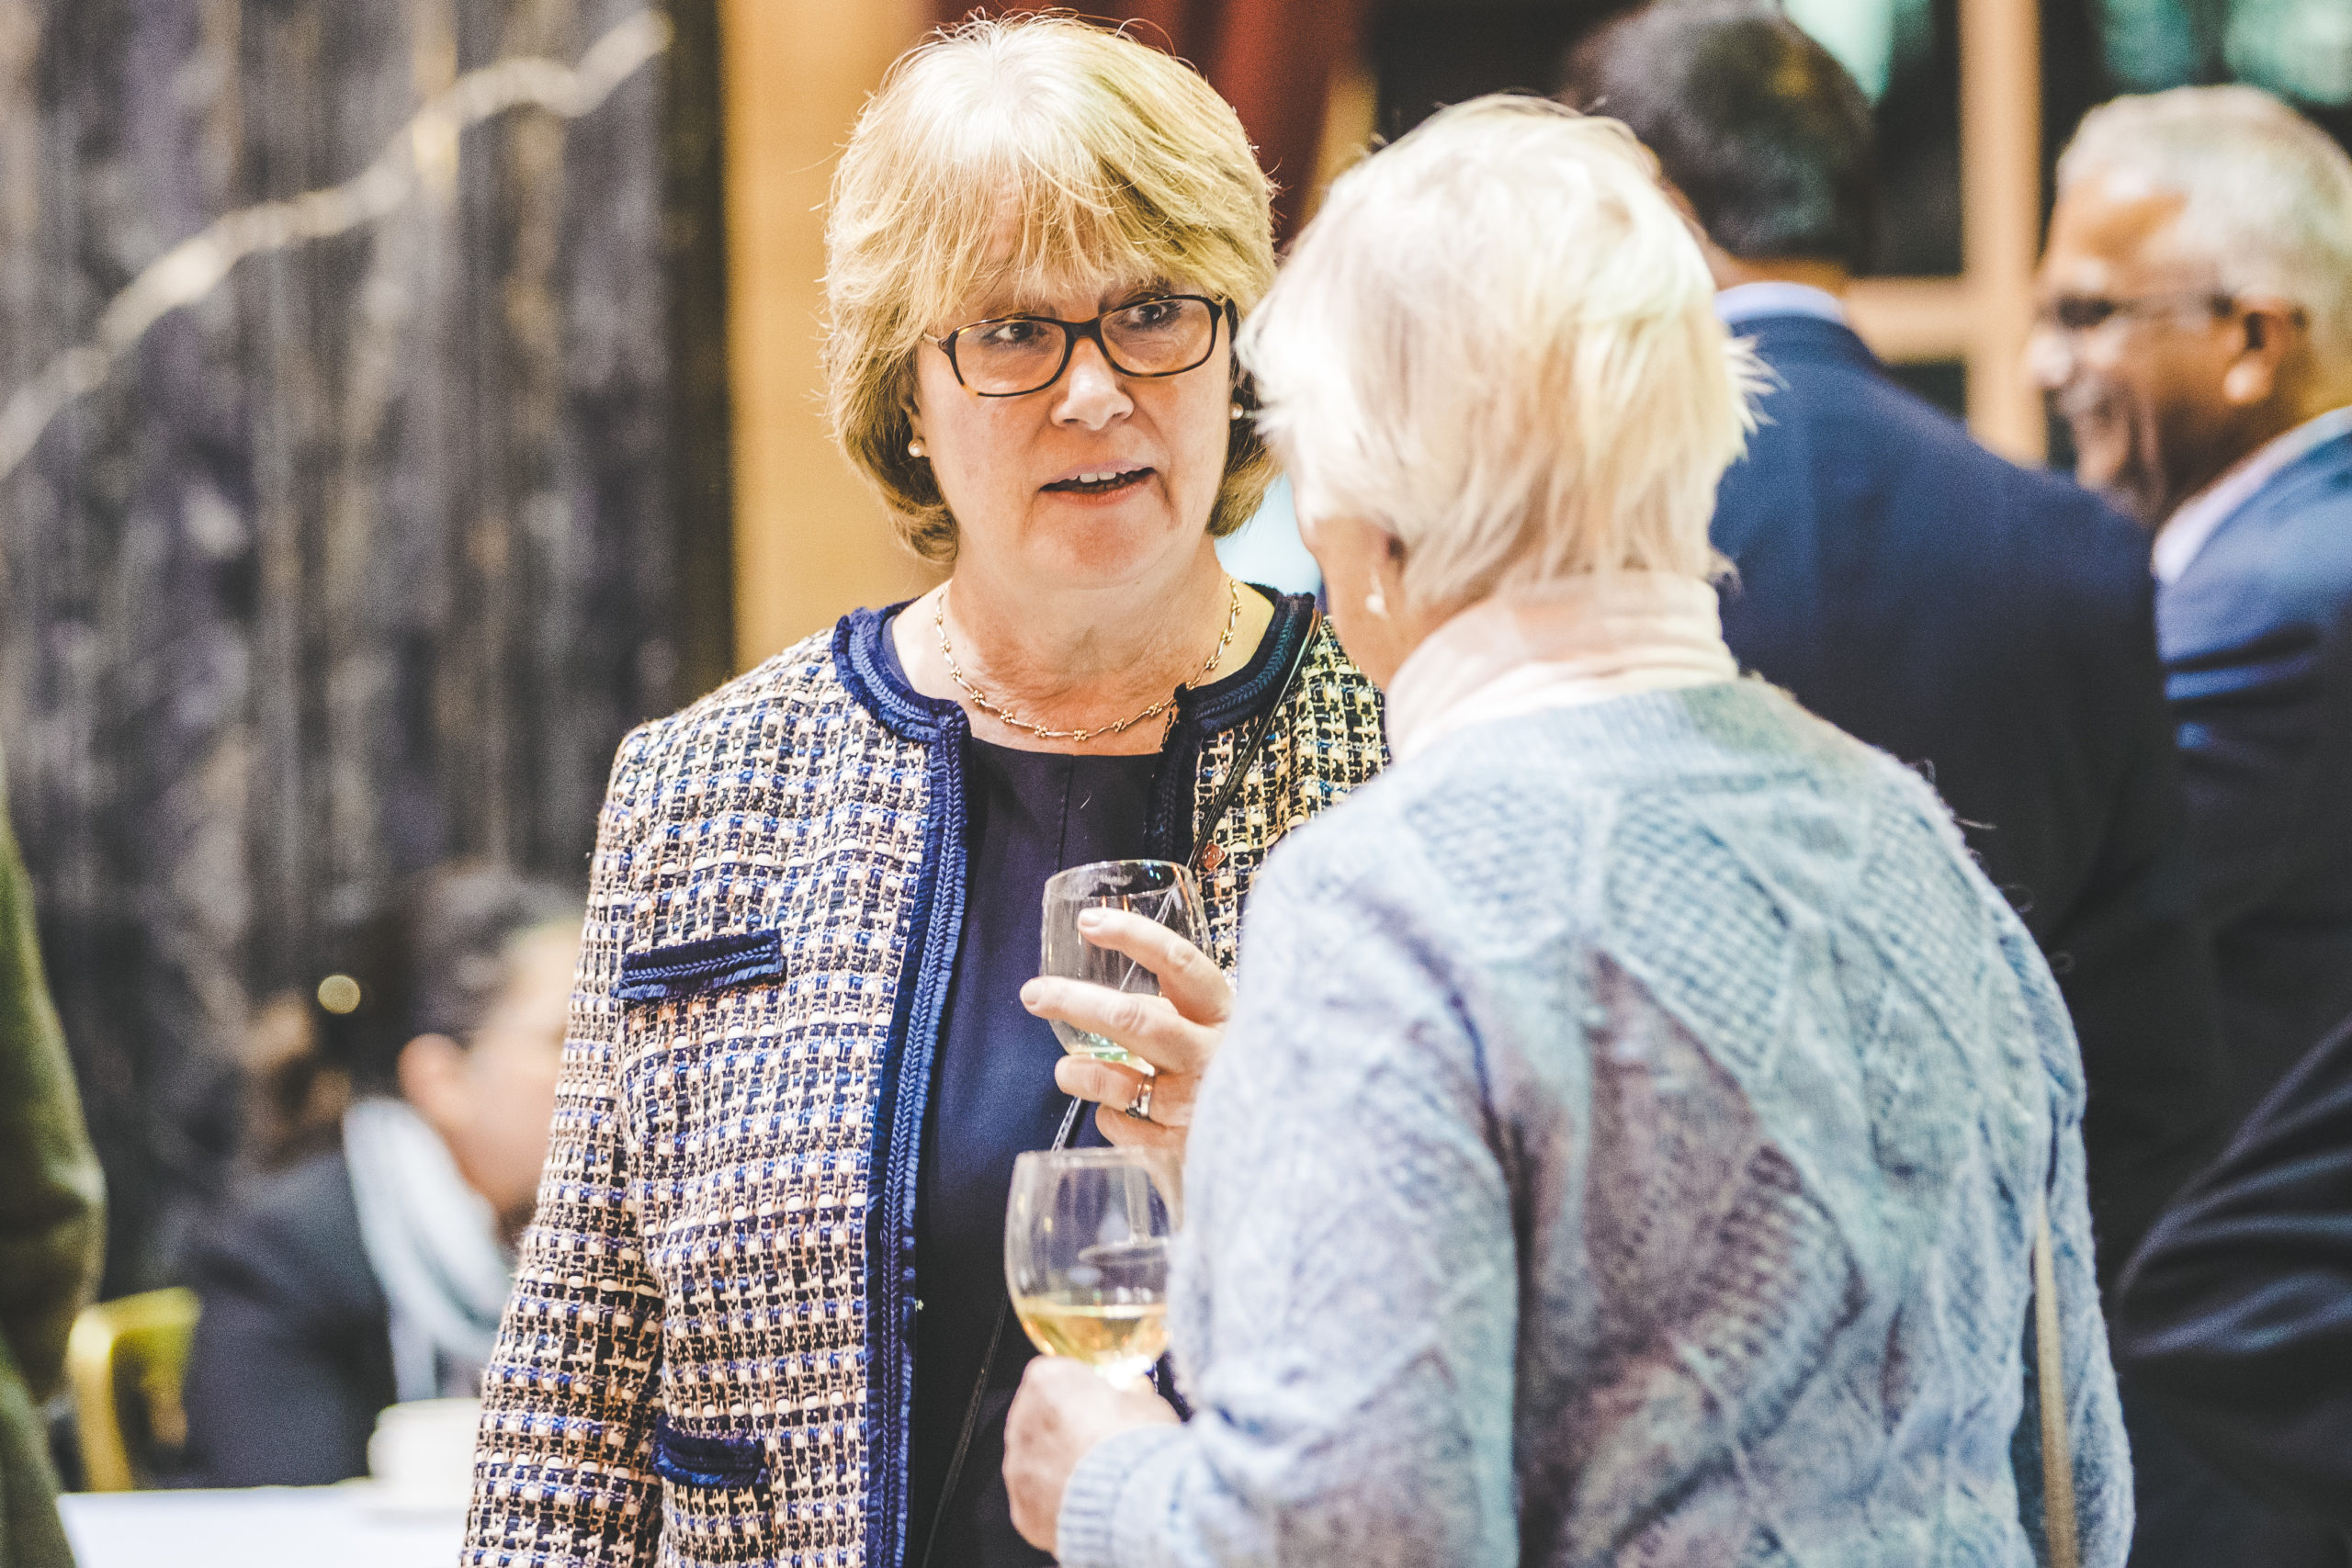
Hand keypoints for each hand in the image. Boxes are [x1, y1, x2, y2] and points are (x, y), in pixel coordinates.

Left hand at [1003, 1356, 1178, 1552]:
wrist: (1134, 1501)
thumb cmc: (1138, 1446)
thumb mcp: (1144, 1402)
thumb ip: (1124, 1397)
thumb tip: (1129, 1400)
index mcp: (1048, 1380)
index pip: (1054, 1376)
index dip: (1080, 1393)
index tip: (1097, 1404)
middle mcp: (1023, 1419)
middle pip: (1039, 1418)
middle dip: (1064, 1430)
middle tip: (1098, 1444)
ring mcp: (1018, 1466)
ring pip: (1034, 1461)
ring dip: (1057, 1467)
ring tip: (1096, 1480)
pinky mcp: (1022, 1507)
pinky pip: (1035, 1501)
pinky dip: (1054, 1504)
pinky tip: (1085, 1505)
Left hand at [1021, 907, 1230, 1156]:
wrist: (1272, 1158)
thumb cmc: (1233, 1085)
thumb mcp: (1218, 1039)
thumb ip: (1173, 1015)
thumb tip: (1104, 998)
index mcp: (1226, 1016)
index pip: (1181, 964)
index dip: (1134, 937)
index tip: (1089, 924)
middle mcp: (1214, 1058)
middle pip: (1136, 1019)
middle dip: (1077, 1002)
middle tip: (1035, 994)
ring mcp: (1197, 1107)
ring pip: (1117, 1081)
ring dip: (1079, 1074)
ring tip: (1066, 1071)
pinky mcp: (1179, 1151)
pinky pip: (1121, 1127)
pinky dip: (1110, 1118)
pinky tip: (1121, 1115)